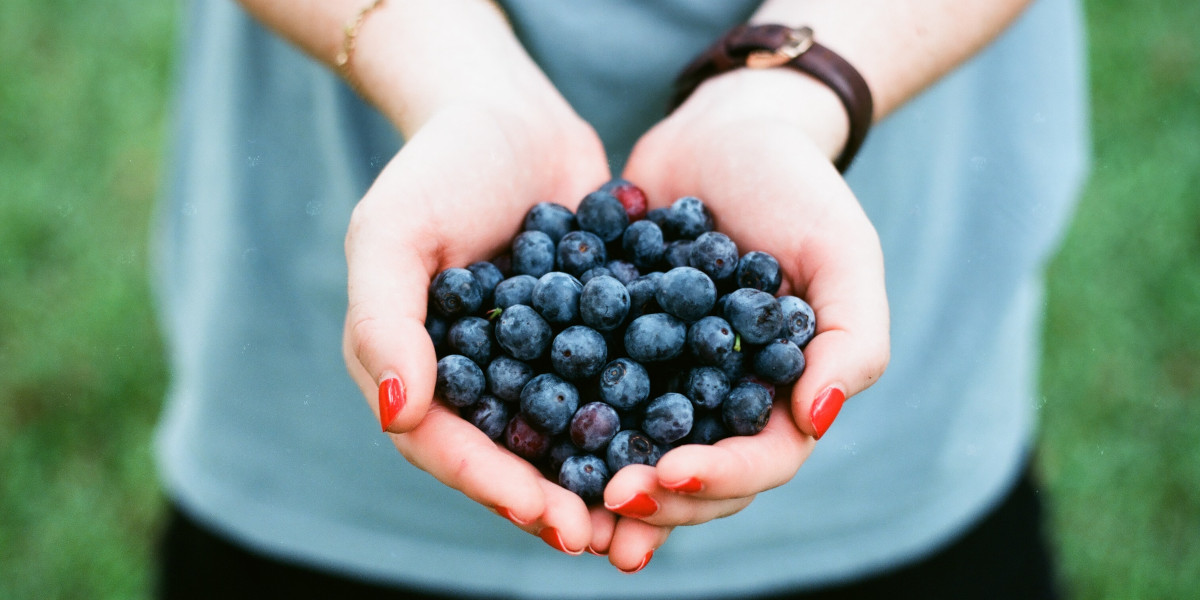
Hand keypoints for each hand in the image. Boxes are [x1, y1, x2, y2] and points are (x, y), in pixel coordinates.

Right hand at [341, 97, 612, 555]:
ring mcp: (535, 362)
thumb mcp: (392, 231)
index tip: (551, 520)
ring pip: (566, 435)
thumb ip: (383, 321)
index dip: (497, 488)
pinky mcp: (589, 339)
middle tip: (607, 540)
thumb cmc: (438, 166)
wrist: (510, 114)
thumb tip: (398, 416)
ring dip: (604, 477)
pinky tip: (688, 440)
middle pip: (511, 456)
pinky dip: (643, 417)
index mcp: (417, 369)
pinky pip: (612, 386)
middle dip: (557, 501)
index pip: (448, 446)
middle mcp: (475, 378)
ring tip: (651, 512)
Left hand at [592, 68, 890, 566]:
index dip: (721, 477)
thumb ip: (851, 337)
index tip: (672, 474)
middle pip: (695, 475)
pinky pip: (586, 394)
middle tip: (611, 499)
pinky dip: (561, 423)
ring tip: (565, 507)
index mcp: (782, 393)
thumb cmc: (794, 186)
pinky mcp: (612, 350)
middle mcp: (722, 399)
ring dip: (604, 484)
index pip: (761, 460)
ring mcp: (665, 379)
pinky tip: (524, 438)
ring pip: (637, 450)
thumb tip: (819, 420)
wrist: (721, 131)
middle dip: (656, 496)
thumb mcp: (841, 250)